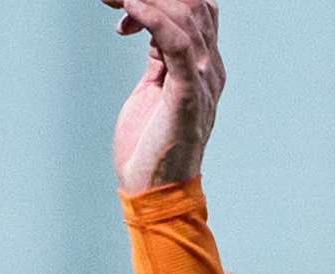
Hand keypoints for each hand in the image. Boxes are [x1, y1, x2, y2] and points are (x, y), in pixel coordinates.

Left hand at [105, 0, 223, 194]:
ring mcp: (203, 80)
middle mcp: (210, 68)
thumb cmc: (150, 148)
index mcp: (205, 67)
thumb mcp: (153, 91)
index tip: (123, 6)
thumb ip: (159, 60)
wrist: (154, 194)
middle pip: (193, 6)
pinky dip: (153, 17)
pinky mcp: (187, 94)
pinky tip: (131, 6)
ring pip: (185, 16)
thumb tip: (150, 29)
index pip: (196, 11)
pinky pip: (176, 42)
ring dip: (147, 0)